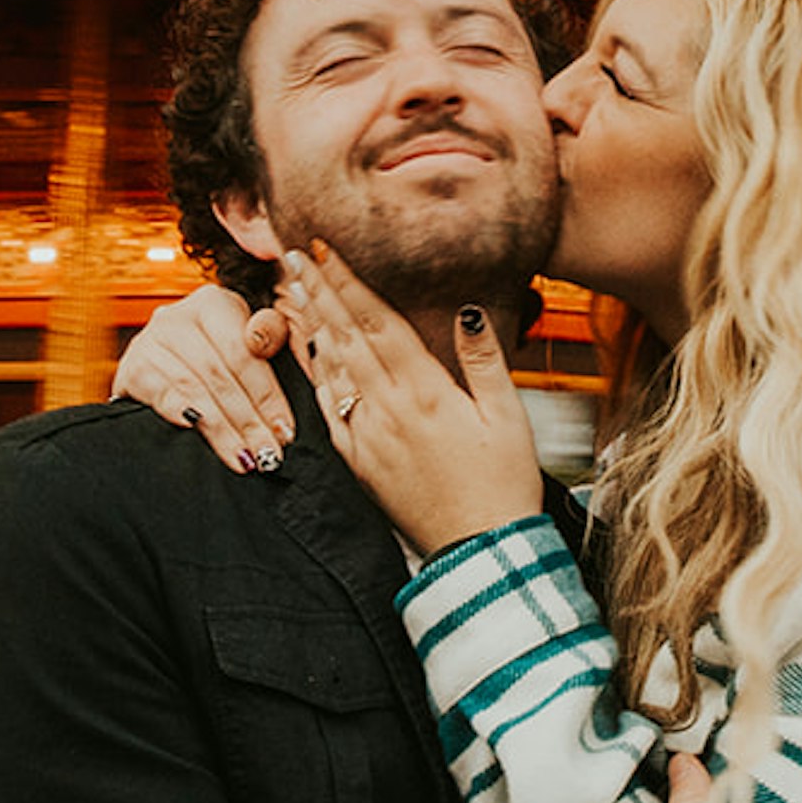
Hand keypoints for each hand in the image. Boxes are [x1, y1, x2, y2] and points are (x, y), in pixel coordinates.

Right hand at [111, 282, 295, 472]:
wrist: (158, 370)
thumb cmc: (214, 359)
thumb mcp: (248, 344)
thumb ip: (276, 343)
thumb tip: (299, 363)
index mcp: (215, 303)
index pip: (246, 351)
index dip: (268, 395)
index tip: (286, 430)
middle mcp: (179, 316)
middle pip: (221, 374)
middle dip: (249, 420)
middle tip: (269, 455)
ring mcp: (151, 341)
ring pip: (193, 389)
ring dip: (222, 430)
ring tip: (245, 460)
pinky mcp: (131, 368)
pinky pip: (160, 394)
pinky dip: (179, 413)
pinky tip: (195, 432)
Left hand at [281, 246, 542, 554]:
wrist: (479, 552)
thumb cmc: (503, 483)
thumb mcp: (509, 416)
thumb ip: (485, 360)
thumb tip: (467, 309)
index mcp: (427, 391)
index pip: (378, 322)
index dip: (349, 283)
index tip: (326, 250)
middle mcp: (389, 409)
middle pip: (347, 336)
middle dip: (319, 291)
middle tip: (295, 254)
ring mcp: (369, 436)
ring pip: (332, 368)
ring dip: (311, 324)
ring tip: (292, 289)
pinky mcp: (359, 462)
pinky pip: (329, 410)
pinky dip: (315, 376)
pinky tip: (307, 352)